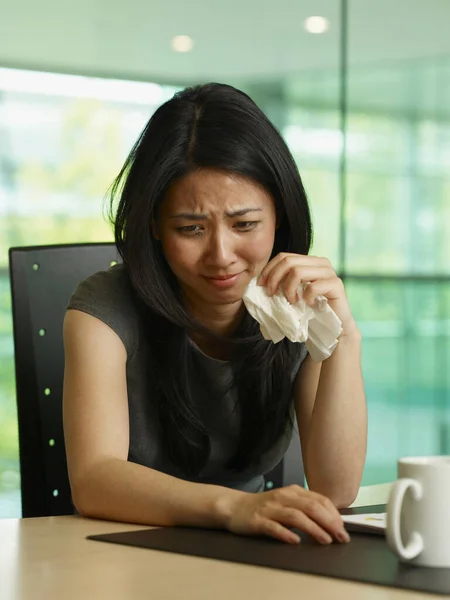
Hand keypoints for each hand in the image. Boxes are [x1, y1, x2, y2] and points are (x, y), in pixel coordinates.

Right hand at [225, 485, 349, 544]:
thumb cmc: (265, 507)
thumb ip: (305, 508)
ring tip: (325, 540)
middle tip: (340, 536)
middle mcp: (283, 497)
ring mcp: (270, 508)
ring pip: (295, 516)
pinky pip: (273, 527)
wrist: (235, 506)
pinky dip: (286, 534)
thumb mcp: (287, 502)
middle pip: (310, 507)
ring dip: (313, 528)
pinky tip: (295, 541)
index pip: (319, 500)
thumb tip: (330, 522)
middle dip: (329, 522)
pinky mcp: (258, 520)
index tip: (343, 528)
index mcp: (293, 492)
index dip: (333, 514)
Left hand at [258, 253, 358, 336]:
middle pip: (288, 261)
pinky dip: (306, 297)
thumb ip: (281, 283)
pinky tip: (309, 305)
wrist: (333, 329)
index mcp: (309, 261)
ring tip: (292, 302)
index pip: (284, 256)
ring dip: (289, 289)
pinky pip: (313, 286)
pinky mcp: (336, 284)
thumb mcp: (292, 294)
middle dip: (274, 278)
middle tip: (272, 294)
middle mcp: (320, 263)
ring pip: (298, 271)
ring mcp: (329, 272)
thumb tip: (258, 281)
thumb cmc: (310, 312)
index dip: (269, 269)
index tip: (261, 285)